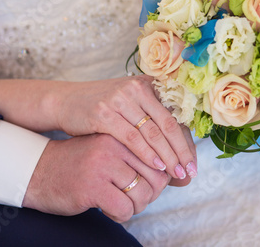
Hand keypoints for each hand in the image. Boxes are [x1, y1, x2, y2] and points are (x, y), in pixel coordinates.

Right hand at [22, 134, 170, 222]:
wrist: (39, 170)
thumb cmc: (80, 162)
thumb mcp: (110, 150)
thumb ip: (139, 156)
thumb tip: (179, 176)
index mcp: (121, 133)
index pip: (160, 155)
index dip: (166, 176)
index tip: (163, 185)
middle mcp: (114, 145)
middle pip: (157, 176)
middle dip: (152, 194)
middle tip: (138, 199)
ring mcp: (102, 165)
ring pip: (143, 194)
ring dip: (137, 207)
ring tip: (123, 205)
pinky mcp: (92, 186)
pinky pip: (125, 208)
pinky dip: (122, 215)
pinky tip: (110, 211)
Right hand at [52, 75, 197, 180]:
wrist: (66, 101)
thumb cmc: (104, 109)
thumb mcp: (131, 107)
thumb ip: (154, 121)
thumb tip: (182, 151)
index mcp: (148, 85)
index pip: (176, 116)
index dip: (187, 142)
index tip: (194, 164)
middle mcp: (137, 88)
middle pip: (169, 124)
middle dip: (182, 152)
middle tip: (191, 173)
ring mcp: (120, 99)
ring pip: (153, 132)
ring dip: (168, 156)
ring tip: (177, 174)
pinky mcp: (104, 113)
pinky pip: (132, 137)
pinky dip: (146, 153)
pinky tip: (157, 166)